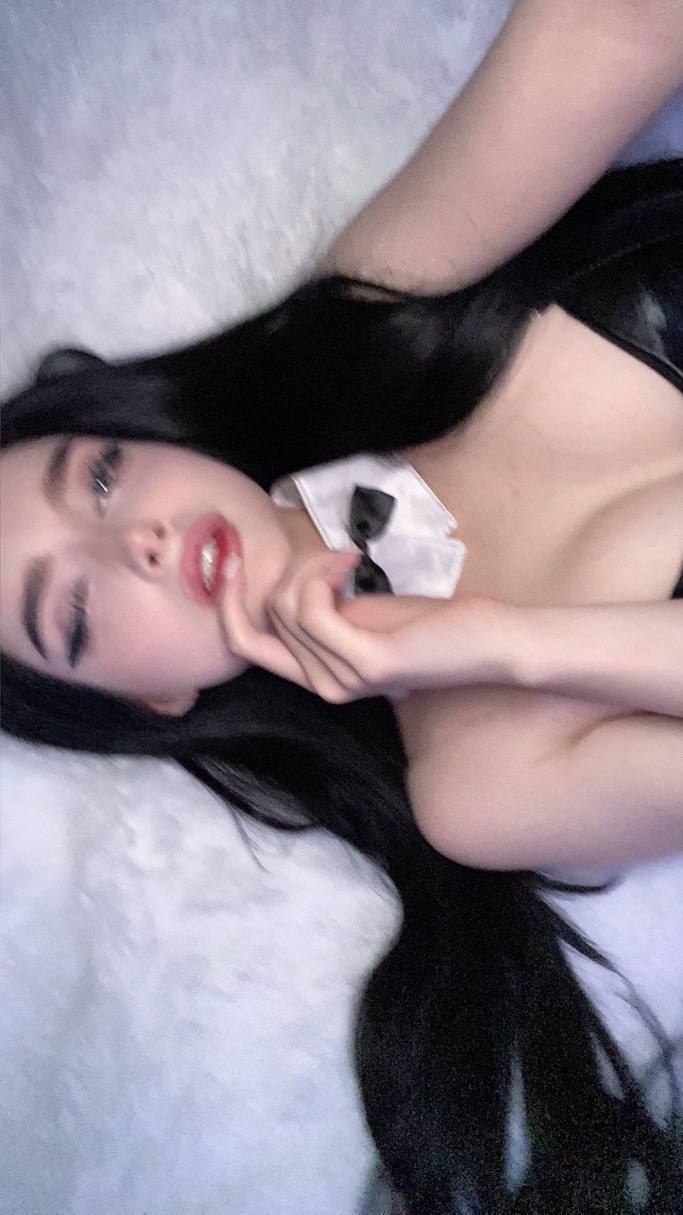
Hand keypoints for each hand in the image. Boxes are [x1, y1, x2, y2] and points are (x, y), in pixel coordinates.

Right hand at [219, 548, 512, 703]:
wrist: (489, 640)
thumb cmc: (432, 624)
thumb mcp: (362, 613)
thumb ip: (321, 608)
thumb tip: (283, 578)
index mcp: (319, 674)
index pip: (246, 643)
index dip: (226, 601)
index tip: (230, 559)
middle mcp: (324, 685)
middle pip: (269, 610)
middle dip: (294, 567)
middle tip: (340, 557)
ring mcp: (344, 680)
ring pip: (287, 605)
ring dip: (312, 565)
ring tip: (349, 560)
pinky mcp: (367, 663)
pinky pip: (310, 610)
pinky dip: (322, 573)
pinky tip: (351, 563)